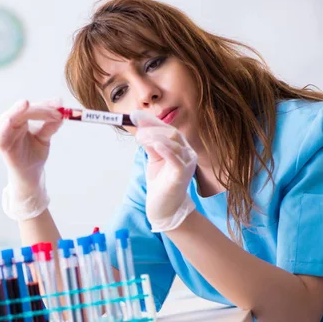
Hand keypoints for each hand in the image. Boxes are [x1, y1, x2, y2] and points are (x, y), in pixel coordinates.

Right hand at [0, 99, 62, 219]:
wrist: (32, 175)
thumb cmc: (34, 154)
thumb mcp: (45, 136)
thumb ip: (50, 124)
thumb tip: (61, 108)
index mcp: (21, 119)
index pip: (32, 107)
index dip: (45, 105)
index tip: (59, 105)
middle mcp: (11, 124)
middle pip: (23, 110)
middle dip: (40, 108)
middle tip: (56, 110)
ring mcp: (5, 134)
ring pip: (12, 117)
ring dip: (24, 112)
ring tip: (37, 109)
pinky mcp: (2, 145)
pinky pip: (1, 135)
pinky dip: (4, 126)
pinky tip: (10, 120)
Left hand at [131, 110, 197, 231]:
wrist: (164, 206)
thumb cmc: (160, 182)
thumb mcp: (153, 158)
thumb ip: (150, 143)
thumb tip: (140, 127)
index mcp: (181, 147)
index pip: (168, 129)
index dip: (152, 121)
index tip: (135, 115)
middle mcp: (187, 153)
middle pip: (172, 133)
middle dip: (152, 129)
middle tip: (136, 130)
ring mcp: (187, 164)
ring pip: (174, 144)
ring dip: (155, 137)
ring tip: (140, 139)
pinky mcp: (182, 175)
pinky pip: (177, 160)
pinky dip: (166, 150)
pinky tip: (155, 145)